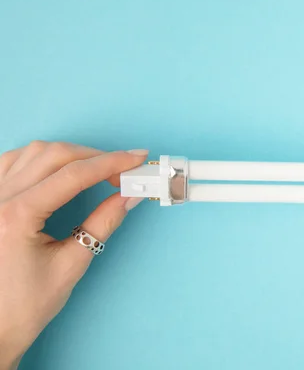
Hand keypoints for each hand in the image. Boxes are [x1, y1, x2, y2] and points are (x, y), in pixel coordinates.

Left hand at [0, 142, 147, 368]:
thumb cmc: (25, 305)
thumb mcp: (72, 264)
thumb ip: (103, 222)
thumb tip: (130, 195)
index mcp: (16, 216)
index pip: (73, 174)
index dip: (111, 163)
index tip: (137, 159)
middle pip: (53, 155)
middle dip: (94, 156)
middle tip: (123, 170)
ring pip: (33, 152)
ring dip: (69, 154)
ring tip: (96, 170)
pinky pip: (13, 161)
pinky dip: (41, 158)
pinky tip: (59, 169)